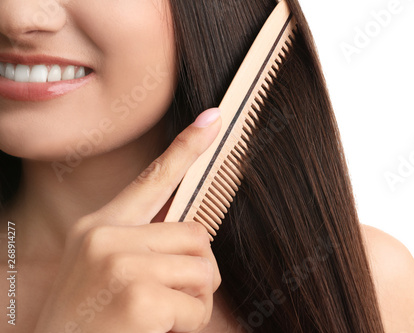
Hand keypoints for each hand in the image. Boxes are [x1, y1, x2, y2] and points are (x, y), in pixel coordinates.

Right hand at [34, 108, 222, 332]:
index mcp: (100, 226)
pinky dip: (189, 325)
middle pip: (197, 234)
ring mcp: (121, 264)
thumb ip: (143, 245)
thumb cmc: (88, 320)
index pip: (153, 178)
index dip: (187, 147)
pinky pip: (198, 307)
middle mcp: (107, 237)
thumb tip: (194, 236)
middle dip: (198, 271)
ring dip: (194, 301)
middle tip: (174, 297)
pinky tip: (158, 332)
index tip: (214, 119)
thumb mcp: (105, 271)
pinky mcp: (138, 297)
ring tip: (161, 318)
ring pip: (203, 269)